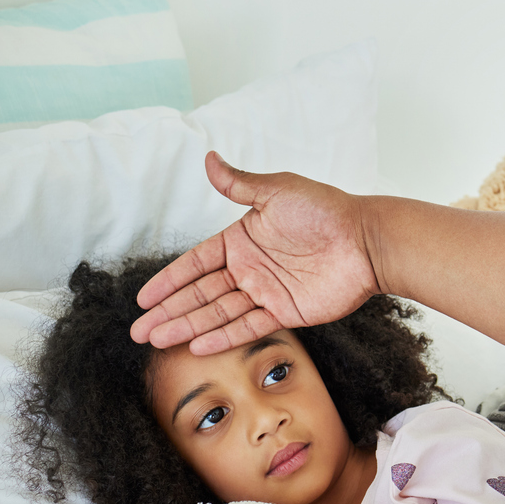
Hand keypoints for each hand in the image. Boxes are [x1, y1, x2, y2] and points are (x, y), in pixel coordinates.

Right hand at [130, 151, 378, 354]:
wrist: (366, 241)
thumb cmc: (326, 210)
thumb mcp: (277, 191)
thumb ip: (240, 184)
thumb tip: (207, 158)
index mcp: (242, 239)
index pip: (196, 263)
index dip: (169, 281)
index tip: (144, 299)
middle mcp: (250, 268)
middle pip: (200, 294)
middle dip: (170, 312)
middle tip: (138, 331)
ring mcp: (267, 291)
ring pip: (218, 313)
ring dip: (188, 327)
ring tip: (157, 341)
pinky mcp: (286, 311)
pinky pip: (248, 326)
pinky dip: (223, 336)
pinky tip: (197, 345)